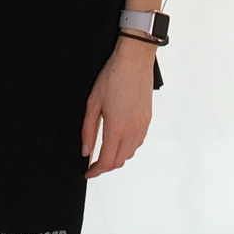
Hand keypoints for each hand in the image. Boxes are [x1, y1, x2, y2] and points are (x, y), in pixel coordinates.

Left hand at [81, 39, 155, 179]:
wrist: (134, 61)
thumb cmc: (113, 77)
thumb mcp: (93, 103)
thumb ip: (88, 129)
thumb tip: (86, 150)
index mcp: (117, 128)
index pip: (107, 161)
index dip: (96, 171)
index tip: (88, 172)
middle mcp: (132, 131)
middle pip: (119, 161)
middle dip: (105, 166)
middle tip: (93, 163)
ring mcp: (142, 126)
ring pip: (130, 153)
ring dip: (117, 157)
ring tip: (104, 151)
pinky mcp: (147, 120)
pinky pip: (138, 142)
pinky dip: (127, 147)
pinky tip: (118, 139)